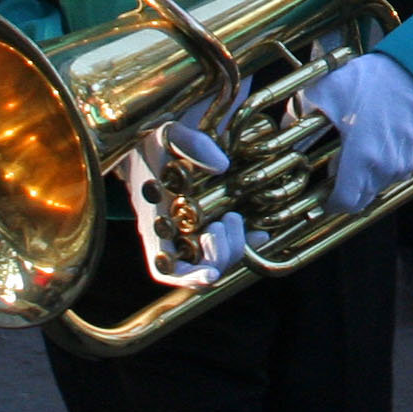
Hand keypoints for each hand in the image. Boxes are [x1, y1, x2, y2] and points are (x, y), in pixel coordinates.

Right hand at [118, 115, 248, 288]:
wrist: (152, 144)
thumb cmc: (156, 143)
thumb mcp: (168, 135)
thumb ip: (193, 145)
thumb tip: (222, 165)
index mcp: (154, 223)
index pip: (164, 266)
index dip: (188, 276)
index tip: (211, 273)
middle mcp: (172, 237)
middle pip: (196, 270)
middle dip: (219, 255)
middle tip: (227, 220)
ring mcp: (191, 234)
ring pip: (214, 261)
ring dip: (232, 247)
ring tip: (234, 217)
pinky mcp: (209, 226)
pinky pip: (230, 245)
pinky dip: (247, 243)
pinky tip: (260, 231)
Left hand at [294, 52, 412, 214]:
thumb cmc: (373, 81)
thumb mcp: (328, 89)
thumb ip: (300, 110)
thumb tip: (283, 123)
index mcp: (361, 158)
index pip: (345, 203)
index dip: (330, 203)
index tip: (322, 195)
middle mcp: (384, 168)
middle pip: (362, 198)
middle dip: (347, 192)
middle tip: (336, 173)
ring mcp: (403, 163)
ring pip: (379, 185)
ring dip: (365, 178)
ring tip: (357, 154)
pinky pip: (395, 172)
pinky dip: (383, 167)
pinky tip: (376, 145)